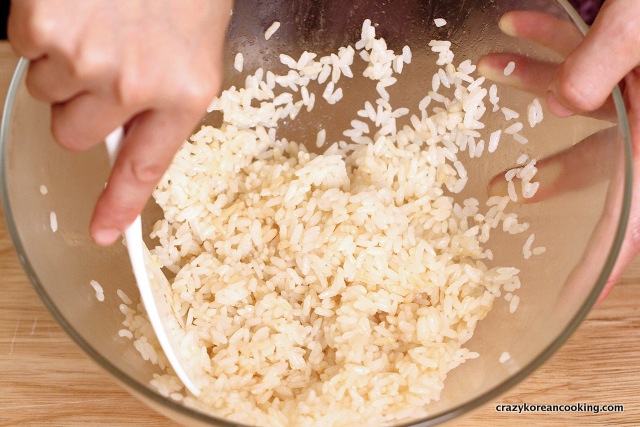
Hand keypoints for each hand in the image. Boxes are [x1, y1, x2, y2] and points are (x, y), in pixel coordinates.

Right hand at [8, 0, 231, 244]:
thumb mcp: (191, 50)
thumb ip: (160, 101)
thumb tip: (121, 140)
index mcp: (184, 94)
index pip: (145, 167)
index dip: (118, 206)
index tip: (101, 235)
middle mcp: (136, 86)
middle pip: (72, 132)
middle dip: (79, 101)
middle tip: (103, 56)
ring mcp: (87, 59)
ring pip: (44, 91)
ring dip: (61, 61)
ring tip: (95, 20)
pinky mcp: (43, 28)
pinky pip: (21, 49)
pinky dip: (38, 28)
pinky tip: (73, 5)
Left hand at [479, 1, 639, 302]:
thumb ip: (605, 60)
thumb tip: (559, 104)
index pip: (632, 217)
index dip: (604, 263)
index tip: (573, 298)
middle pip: (598, 167)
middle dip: (545, 176)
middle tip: (500, 190)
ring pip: (583, 103)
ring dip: (530, 82)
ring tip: (486, 64)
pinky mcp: (634, 59)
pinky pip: (590, 62)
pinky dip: (553, 46)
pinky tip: (515, 26)